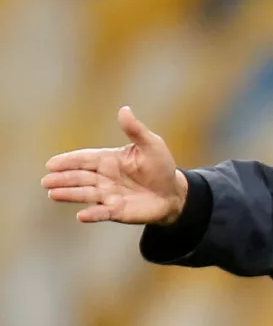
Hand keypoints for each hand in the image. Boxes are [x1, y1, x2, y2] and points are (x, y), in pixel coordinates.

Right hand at [42, 106, 187, 224]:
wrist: (173, 193)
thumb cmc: (160, 166)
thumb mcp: (151, 145)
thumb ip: (135, 130)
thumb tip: (124, 109)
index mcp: (109, 160)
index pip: (85, 159)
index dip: (68, 161)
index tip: (51, 163)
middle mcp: (104, 178)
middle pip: (80, 177)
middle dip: (63, 178)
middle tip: (46, 180)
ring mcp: (109, 195)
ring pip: (86, 194)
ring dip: (70, 194)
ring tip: (53, 194)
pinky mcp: (117, 211)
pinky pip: (103, 212)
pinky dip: (92, 214)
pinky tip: (81, 216)